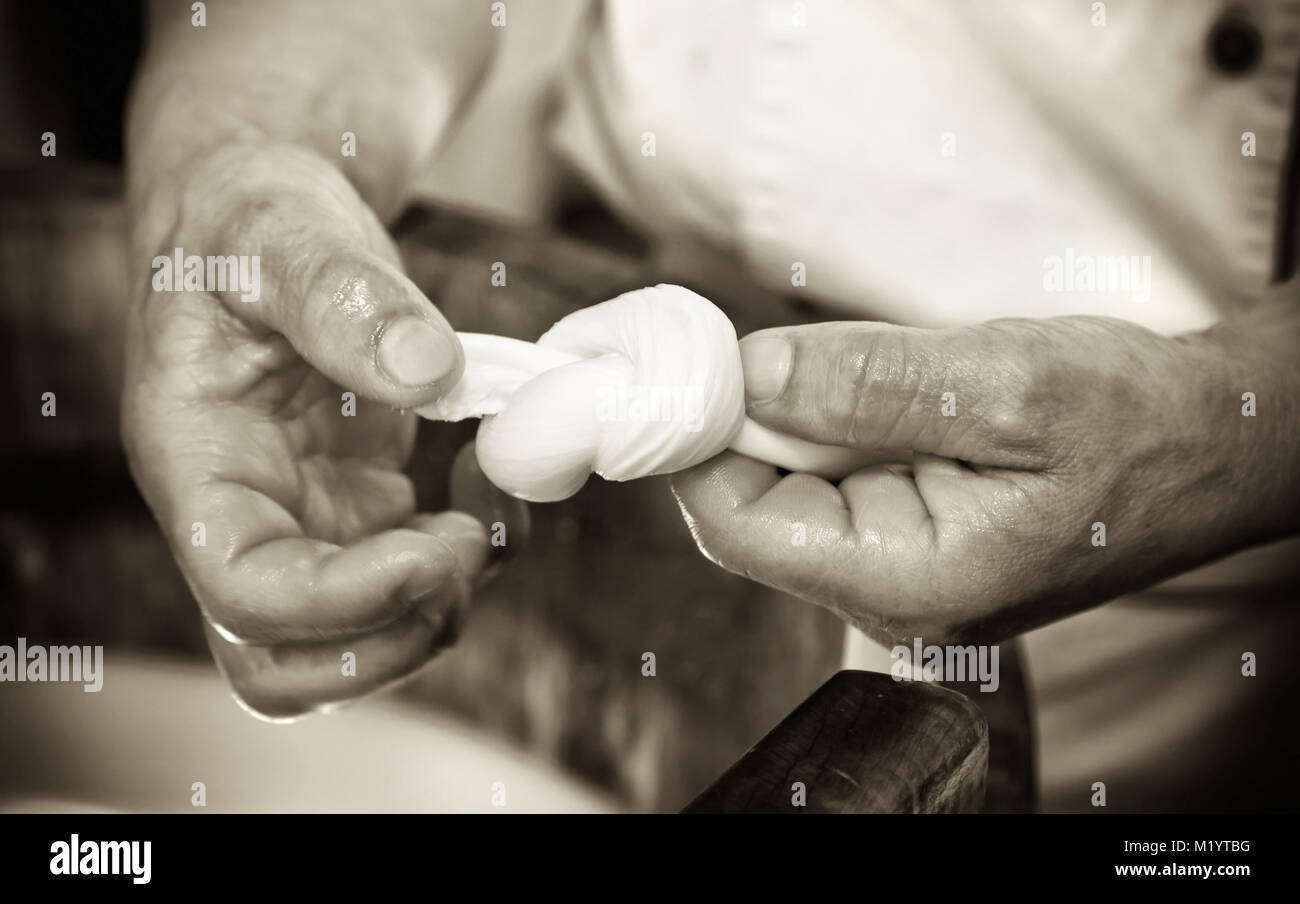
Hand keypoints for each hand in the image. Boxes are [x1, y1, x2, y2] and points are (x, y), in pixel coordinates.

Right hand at [123, 143, 510, 718]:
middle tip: (466, 546)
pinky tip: (488, 493)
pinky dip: (460, 569)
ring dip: (431, 616)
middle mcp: (239, 516)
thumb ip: (341, 295)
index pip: (244, 591)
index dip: (344, 601)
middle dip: (391, 636)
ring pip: (347, 648)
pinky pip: (403, 589)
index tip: (437, 543)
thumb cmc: (250, 222)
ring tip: (487, 518)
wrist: (265, 227)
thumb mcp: (282, 231)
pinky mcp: (353, 515)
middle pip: (286, 664)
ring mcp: (298, 525)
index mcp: (196, 463)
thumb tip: (427, 368)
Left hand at [671, 307, 1297, 644]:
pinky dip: (825, 423)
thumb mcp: (1005, 383)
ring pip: (784, 488)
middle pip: (750, 507)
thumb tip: (747, 374)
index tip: (693, 360)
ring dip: (789, 415)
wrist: (1211, 445)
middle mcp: (889, 596)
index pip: (737, 527)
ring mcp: (895, 572)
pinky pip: (826, 479)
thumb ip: (869, 383)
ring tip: (845, 364)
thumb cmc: (1134, 421)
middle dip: (742, 420)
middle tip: (755, 341)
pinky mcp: (904, 538)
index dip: (696, 441)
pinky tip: (871, 390)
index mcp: (911, 581)